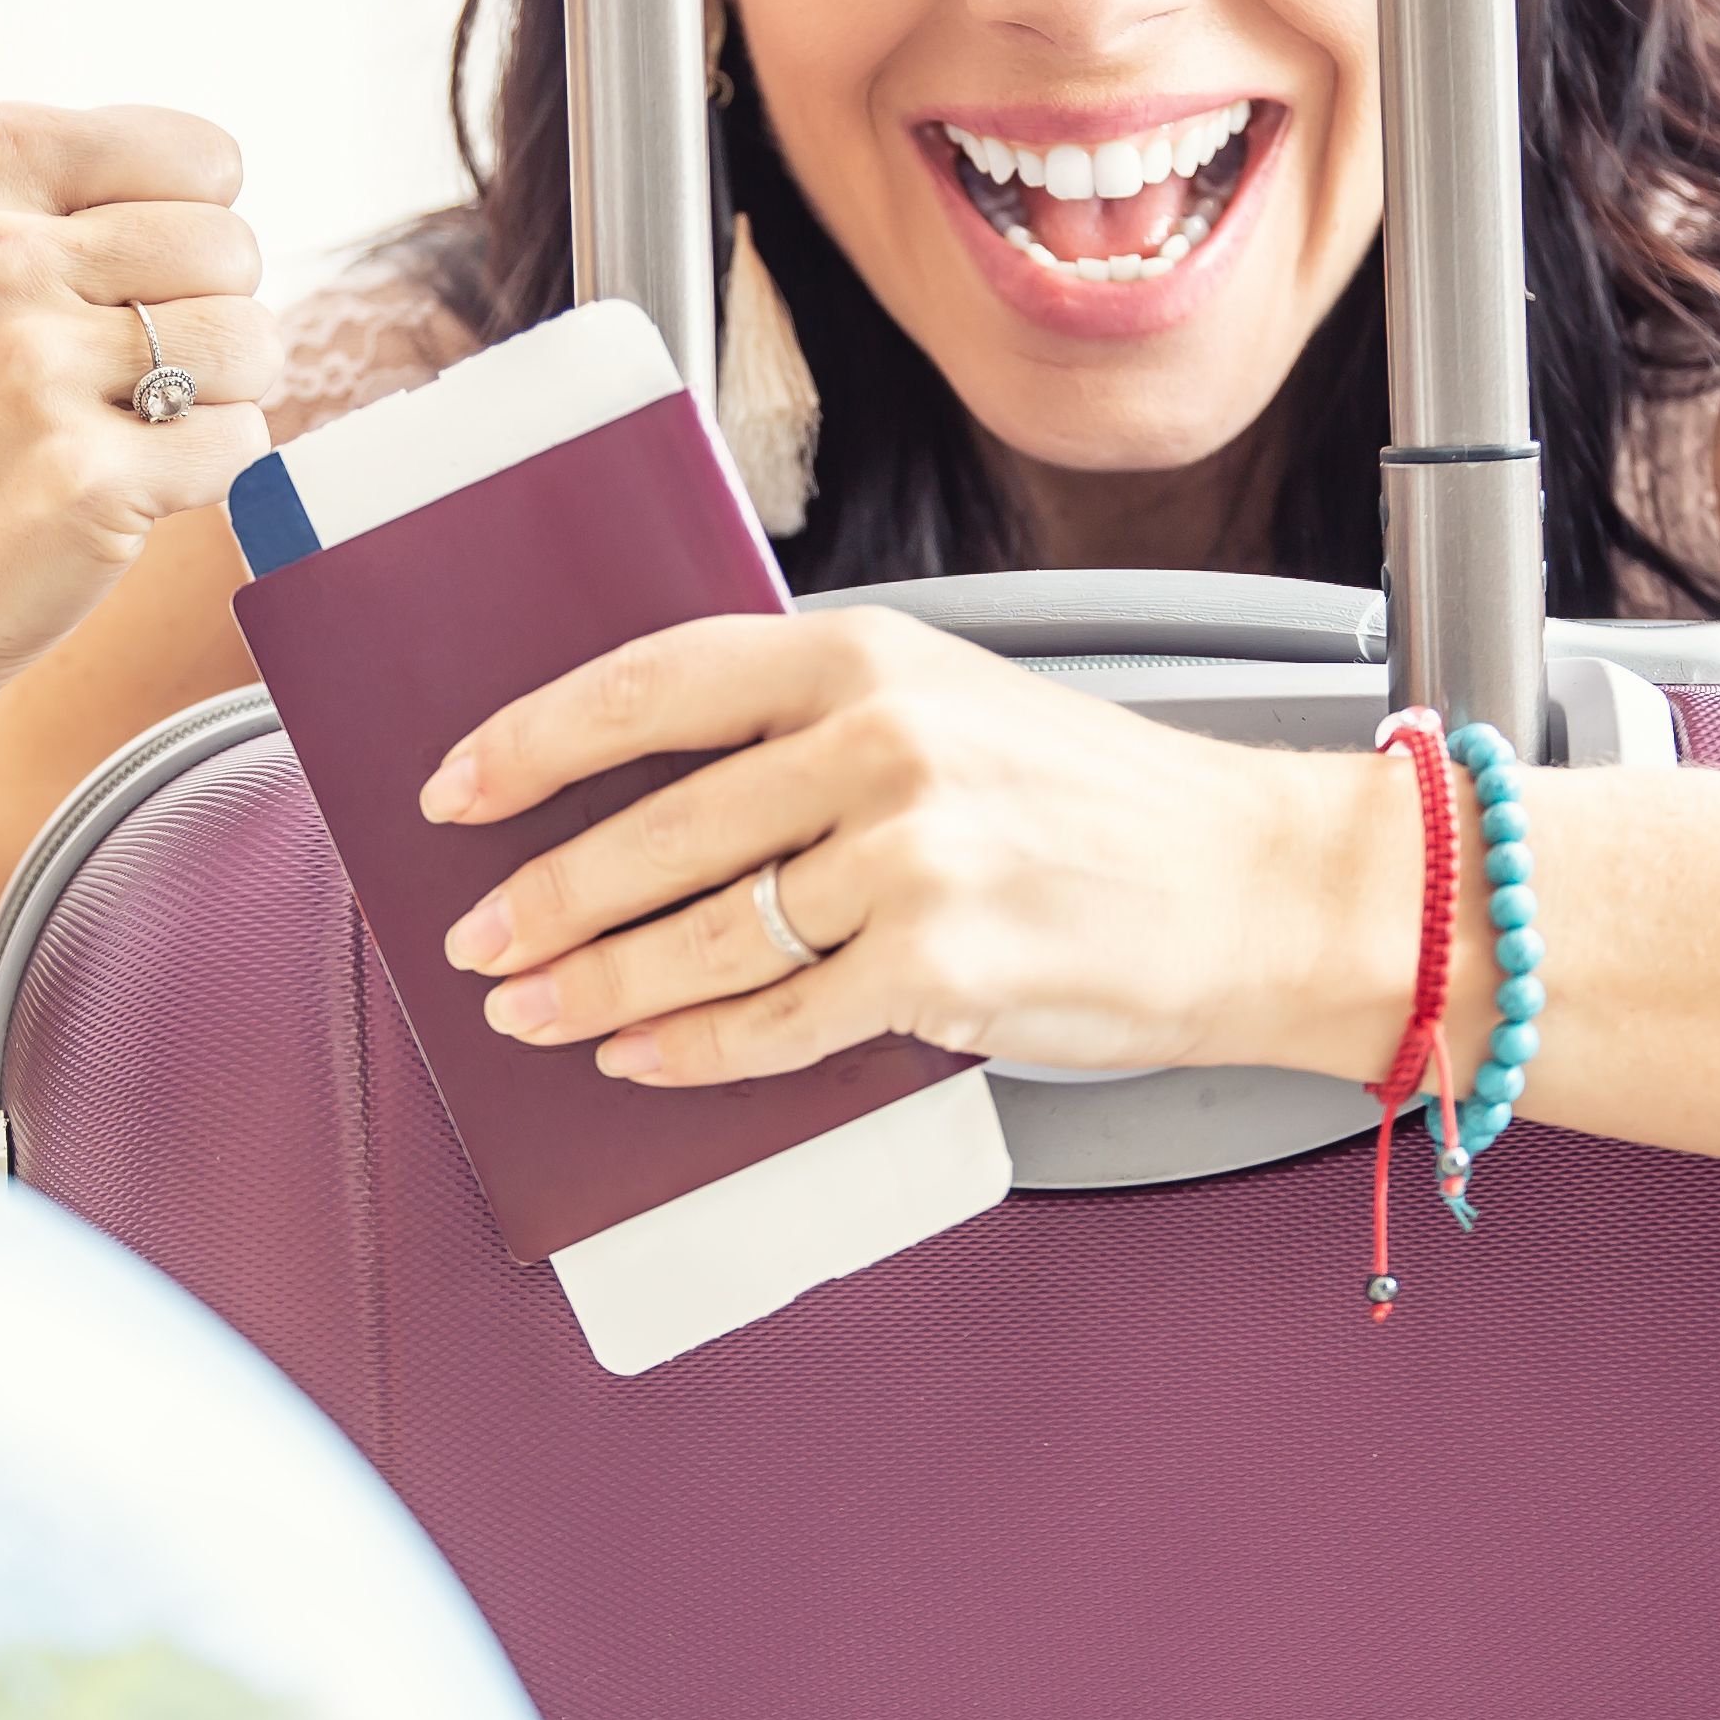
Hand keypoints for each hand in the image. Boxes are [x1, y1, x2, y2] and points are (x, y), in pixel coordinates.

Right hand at [0, 0, 276, 715]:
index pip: (206, 156)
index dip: (169, 230)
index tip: (73, 285)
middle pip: (239, 248)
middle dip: (191, 322)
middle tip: (85, 379)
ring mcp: (32, 370)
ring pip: (256, 344)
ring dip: (203, 404)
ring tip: (96, 432)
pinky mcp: (83, 482)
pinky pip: (244, 448)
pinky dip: (194, 486)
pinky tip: (103, 500)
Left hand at [421, 608, 1428, 1089]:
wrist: (1261, 888)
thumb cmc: (1100, 805)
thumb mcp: (953, 708)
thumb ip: (811, 735)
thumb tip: (646, 801)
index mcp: (867, 659)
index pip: (653, 685)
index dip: (535, 739)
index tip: (458, 786)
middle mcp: (882, 746)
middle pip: (656, 831)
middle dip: (544, 896)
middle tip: (476, 938)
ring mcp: (910, 861)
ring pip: (700, 940)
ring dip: (595, 988)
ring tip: (532, 1013)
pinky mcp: (940, 971)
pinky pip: (775, 1026)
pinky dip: (693, 1053)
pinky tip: (642, 1060)